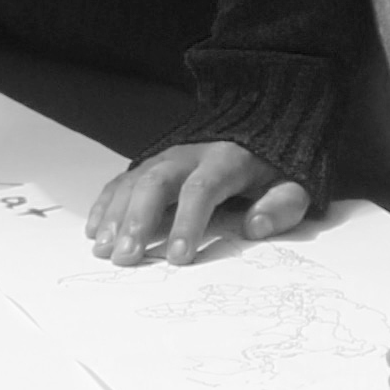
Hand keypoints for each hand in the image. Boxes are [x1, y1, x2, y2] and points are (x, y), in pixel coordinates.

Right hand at [86, 139, 309, 263]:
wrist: (260, 132)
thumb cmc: (274, 169)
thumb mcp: (294, 184)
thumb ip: (281, 206)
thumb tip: (256, 227)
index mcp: (226, 160)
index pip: (202, 189)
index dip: (188, 223)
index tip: (179, 258)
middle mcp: (189, 155)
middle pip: (156, 182)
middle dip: (137, 220)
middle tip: (125, 257)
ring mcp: (166, 157)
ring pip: (133, 181)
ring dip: (114, 215)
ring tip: (103, 249)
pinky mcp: (151, 163)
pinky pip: (123, 180)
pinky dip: (105, 204)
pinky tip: (95, 230)